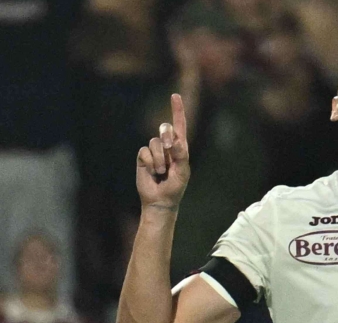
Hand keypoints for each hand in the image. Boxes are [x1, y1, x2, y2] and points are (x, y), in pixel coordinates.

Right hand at [136, 94, 190, 209]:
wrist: (160, 200)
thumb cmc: (175, 187)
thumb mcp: (183, 172)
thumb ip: (181, 155)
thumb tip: (177, 141)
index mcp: (180, 147)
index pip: (180, 125)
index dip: (177, 110)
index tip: (175, 95)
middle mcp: (167, 146)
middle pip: (165, 128)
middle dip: (167, 135)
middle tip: (170, 147)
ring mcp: (155, 151)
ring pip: (154, 142)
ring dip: (159, 159)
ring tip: (161, 172)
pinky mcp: (143, 157)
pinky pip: (145, 152)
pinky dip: (150, 162)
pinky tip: (152, 172)